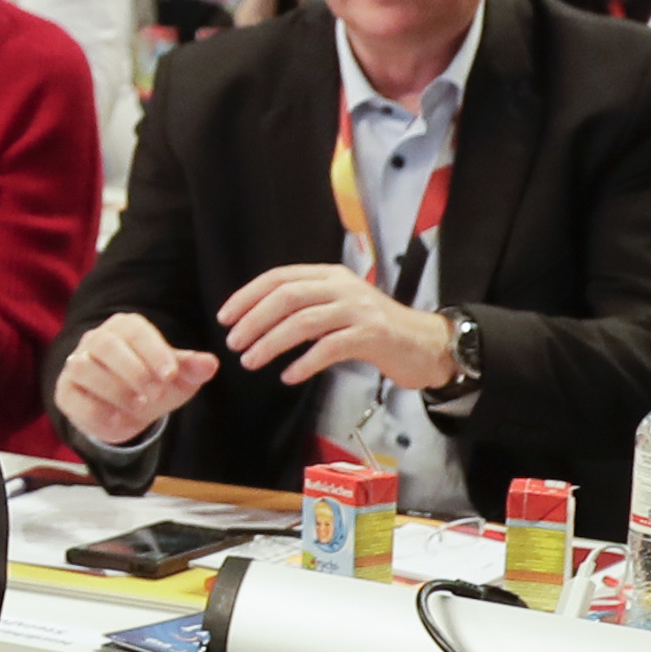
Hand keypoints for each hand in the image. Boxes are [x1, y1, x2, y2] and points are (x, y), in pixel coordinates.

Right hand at [54, 310, 220, 449]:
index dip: (153, 350)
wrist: (126, 412)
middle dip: (133, 369)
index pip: (134, 330)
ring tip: (139, 406)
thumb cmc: (153, 384)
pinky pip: (73, 397)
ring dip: (114, 388)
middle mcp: (96, 340)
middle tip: (155, 393)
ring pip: (84, 367)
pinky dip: (96, 410)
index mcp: (125, 328)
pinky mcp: (65, 392)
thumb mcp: (177, 378)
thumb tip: (211, 364)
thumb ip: (192, 369)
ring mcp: (76, 364)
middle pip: (105, 344)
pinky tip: (119, 420)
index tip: (171, 375)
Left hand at [214, 260, 455, 393]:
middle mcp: (343, 286)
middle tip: (234, 343)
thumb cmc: (373, 329)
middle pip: (287, 297)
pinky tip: (288, 376)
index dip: (248, 295)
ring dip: (271, 343)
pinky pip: (330, 348)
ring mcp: (358, 310)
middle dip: (254, 320)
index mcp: (330, 275)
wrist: (424, 343)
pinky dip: (305, 362)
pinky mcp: (372, 335)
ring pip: (304, 322)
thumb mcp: (337, 307)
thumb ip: (305, 307)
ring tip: (251, 362)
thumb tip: (258, 319)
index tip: (226, 317)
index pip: (280, 277)